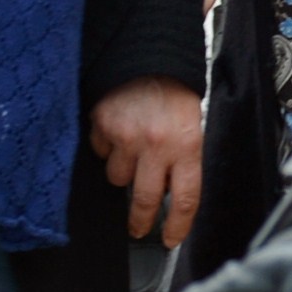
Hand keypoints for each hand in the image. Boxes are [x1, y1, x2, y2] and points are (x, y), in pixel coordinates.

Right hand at [94, 77, 205, 247]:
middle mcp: (156, 144)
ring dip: (124, 171)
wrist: (147, 52)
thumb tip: (171, 193)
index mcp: (186, 144)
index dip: (177, 226)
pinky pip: (101, 152)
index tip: (170, 239)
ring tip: (132, 149)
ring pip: (118, 178)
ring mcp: (126, 137)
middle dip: (141, 220)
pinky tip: (118, 131)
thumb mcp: (190, 124)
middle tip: (138, 227)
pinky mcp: (103, 126)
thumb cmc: (173, 88)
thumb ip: (182, 158)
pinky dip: (107, 147)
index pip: (185, 199)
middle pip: (146, 200)